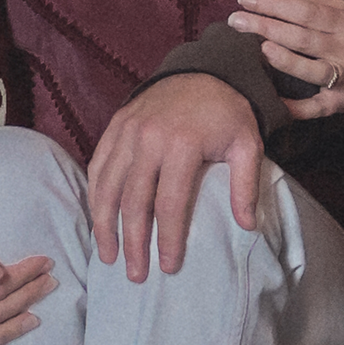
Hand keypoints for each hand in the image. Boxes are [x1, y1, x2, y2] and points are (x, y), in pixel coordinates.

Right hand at [86, 75, 262, 282]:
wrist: (204, 70)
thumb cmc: (227, 113)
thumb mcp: (248, 144)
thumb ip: (245, 185)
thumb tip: (247, 226)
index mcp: (181, 144)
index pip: (169, 204)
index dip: (167, 239)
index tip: (169, 266)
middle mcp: (148, 138)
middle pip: (133, 202)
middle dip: (133, 243)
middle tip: (135, 274)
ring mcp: (127, 131)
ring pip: (106, 186)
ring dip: (104, 225)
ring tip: (108, 255)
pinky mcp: (115, 126)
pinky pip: (98, 165)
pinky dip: (95, 195)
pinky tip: (99, 220)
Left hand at [226, 0, 343, 117]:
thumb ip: (323, 5)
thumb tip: (285, 0)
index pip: (303, 10)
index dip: (273, 4)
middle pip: (300, 36)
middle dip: (265, 26)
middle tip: (236, 20)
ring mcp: (343, 78)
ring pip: (309, 69)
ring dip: (283, 59)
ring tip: (258, 48)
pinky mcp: (342, 103)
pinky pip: (316, 107)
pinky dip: (296, 108)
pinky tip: (275, 102)